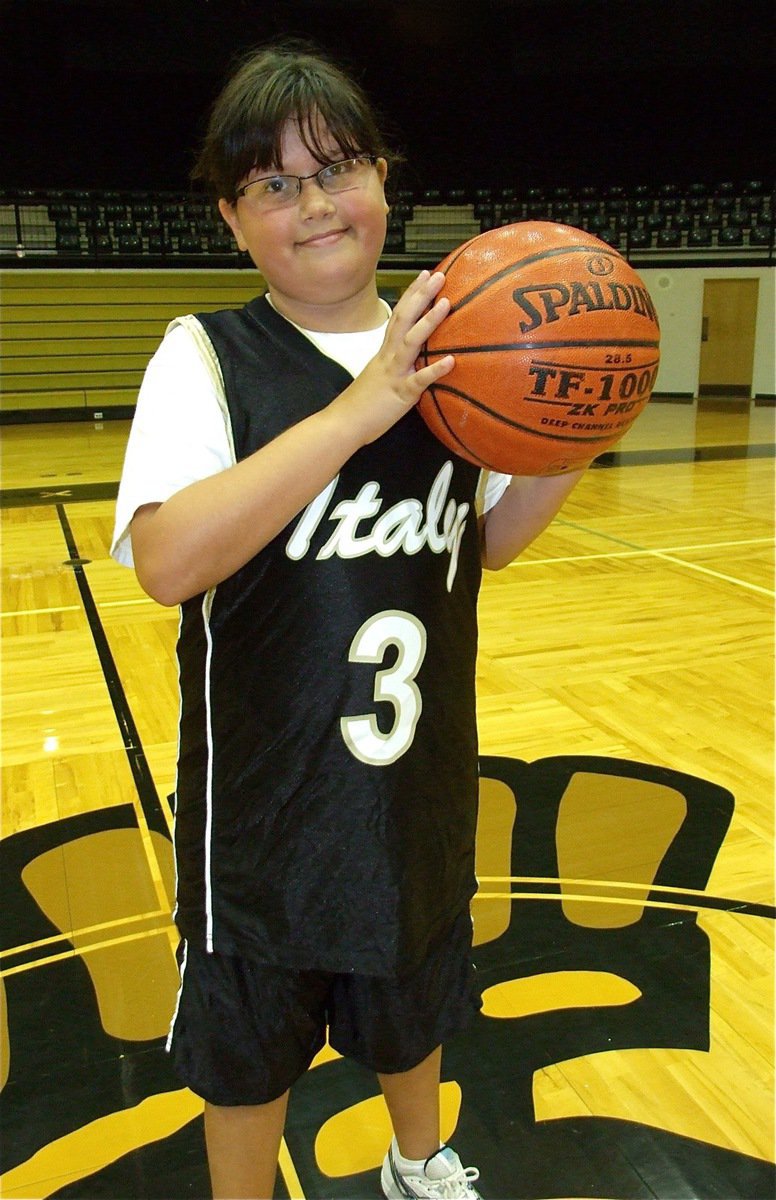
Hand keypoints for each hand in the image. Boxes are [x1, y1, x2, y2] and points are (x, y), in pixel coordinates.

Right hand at [334, 270, 454, 444]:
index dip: (412, 294)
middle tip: (439, 276)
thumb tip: (412, 357)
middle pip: (404, 319)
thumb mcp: (379, 375)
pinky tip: (451, 361)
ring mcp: (394, 373)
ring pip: (411, 342)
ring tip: (445, 303)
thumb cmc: (363, 403)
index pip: (399, 316)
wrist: (344, 423)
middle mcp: (389, 356)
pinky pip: (419, 380)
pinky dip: (434, 369)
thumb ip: (395, 363)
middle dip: (421, 296)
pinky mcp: (400, 393)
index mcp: (385, 352)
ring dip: (429, 321)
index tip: (425, 275)